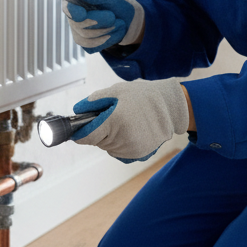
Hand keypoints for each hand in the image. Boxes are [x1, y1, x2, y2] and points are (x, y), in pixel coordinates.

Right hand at [62, 0, 143, 53]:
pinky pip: (89, 46)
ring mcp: (76, 30)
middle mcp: (73, 15)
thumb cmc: (118, 4)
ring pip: (84, 37)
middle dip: (98, 22)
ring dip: (104, 31)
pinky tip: (111, 34)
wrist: (129, 21)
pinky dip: (104, 40)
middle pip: (77, 24)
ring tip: (116, 24)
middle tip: (113, 17)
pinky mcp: (83, 41)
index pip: (67, 6)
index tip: (83, 14)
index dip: (73, 11)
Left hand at [72, 79, 188, 161]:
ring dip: (110, 138)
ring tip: (123, 123)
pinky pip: (120, 152)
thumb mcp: (116, 91)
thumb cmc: (142, 96)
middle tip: (110, 118)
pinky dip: (120, 144)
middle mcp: (122, 139)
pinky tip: (130, 131)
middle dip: (99, 131)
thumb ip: (94, 101)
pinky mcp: (138, 155)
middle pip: (97, 142)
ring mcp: (131, 149)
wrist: (169, 107)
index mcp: (115, 121)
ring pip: (108, 148)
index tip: (77, 131)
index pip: (87, 136)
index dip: (80, 133)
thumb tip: (77, 110)